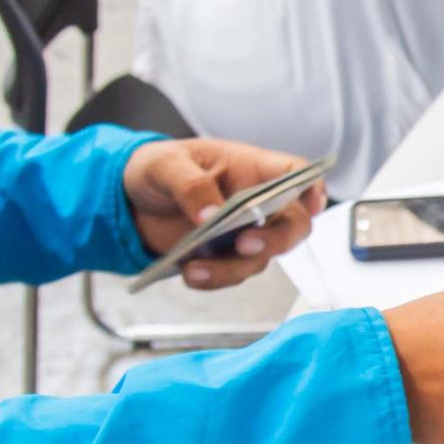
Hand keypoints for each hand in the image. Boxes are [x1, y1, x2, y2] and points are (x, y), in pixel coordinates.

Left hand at [121, 138, 327, 289]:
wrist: (132, 200)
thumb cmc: (159, 169)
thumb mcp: (166, 165)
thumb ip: (191, 185)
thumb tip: (210, 215)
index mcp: (251, 169)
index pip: (294, 174)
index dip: (312, 189)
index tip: (311, 203)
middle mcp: (257, 204)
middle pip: (292, 225)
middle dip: (278, 239)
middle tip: (245, 244)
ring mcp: (243, 234)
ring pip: (261, 257)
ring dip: (232, 268)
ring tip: (195, 268)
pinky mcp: (224, 258)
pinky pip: (232, 274)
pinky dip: (214, 278)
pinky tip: (190, 272)